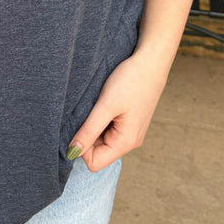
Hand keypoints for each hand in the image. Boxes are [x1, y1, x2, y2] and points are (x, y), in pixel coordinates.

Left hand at [67, 50, 170, 171]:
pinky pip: (108, 129)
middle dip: (87, 136)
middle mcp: (129, 141)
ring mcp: (130, 131)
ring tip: (97, 105)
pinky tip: (104, 103)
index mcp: (125, 142)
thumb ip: (88, 131)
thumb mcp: (105, 106)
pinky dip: (101, 119)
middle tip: (88, 112)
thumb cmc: (131, 81)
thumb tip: (72, 153)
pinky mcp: (129, 121)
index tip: (80, 125)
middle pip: (97, 152)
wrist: (151, 61)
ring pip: (101, 140)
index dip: (81, 148)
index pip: (94, 162)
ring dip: (93, 126)